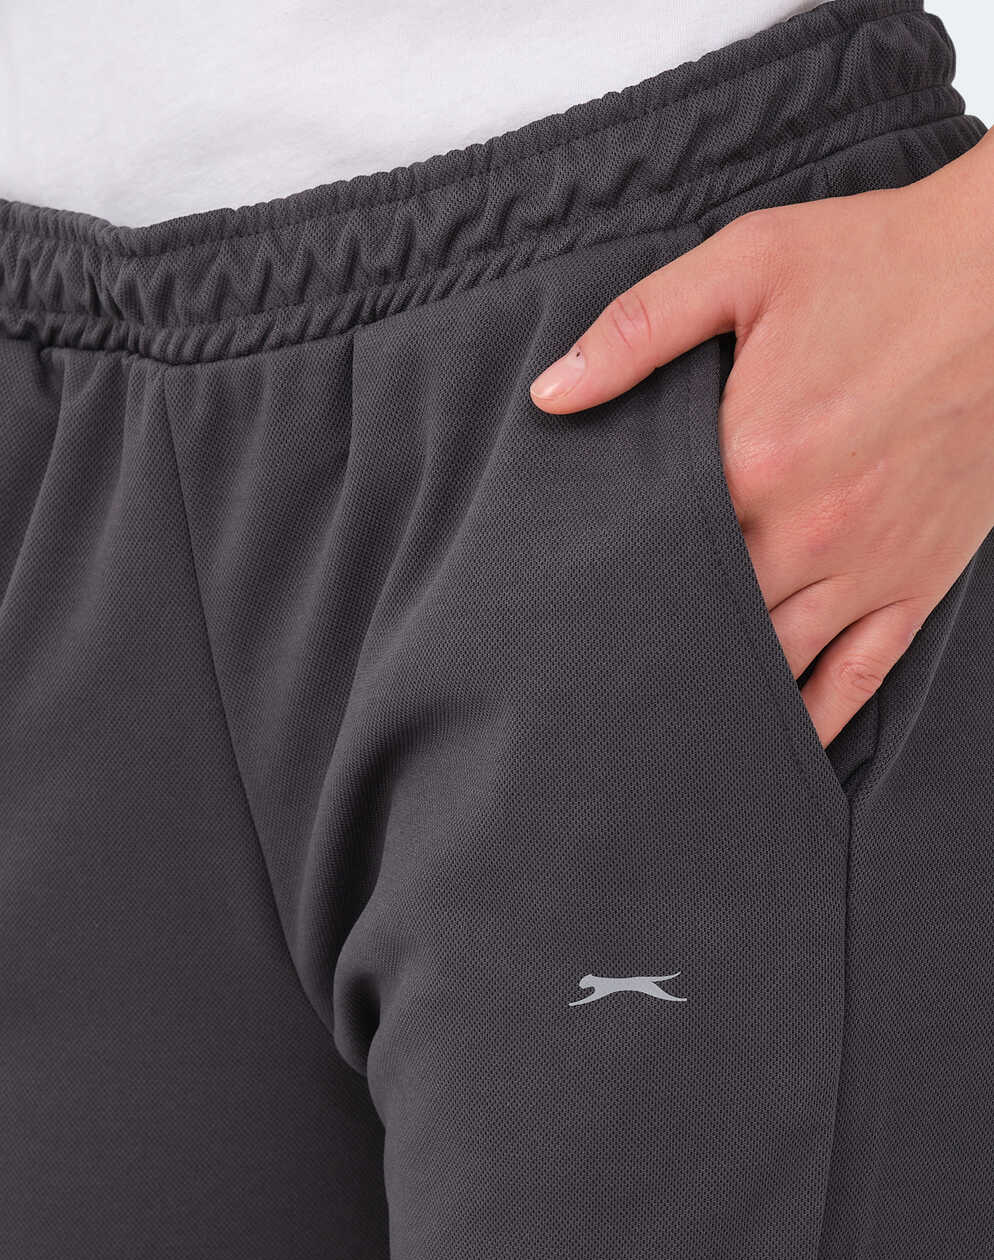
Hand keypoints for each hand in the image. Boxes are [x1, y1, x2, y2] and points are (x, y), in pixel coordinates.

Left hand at [529, 131, 993, 746]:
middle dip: (653, 648)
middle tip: (596, 690)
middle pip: (705, 619)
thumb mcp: (747, 264)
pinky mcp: (917, 581)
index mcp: (749, 461)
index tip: (562, 613)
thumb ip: (638, 330)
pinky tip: (779, 748)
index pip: (651, 552)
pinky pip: (860, 674)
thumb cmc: (879, 262)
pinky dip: (817, 719)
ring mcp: (866, 567)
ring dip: (720, 694)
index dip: (604, 583)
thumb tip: (549, 395)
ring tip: (665, 735)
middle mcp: (805, 533)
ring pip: (775, 662)